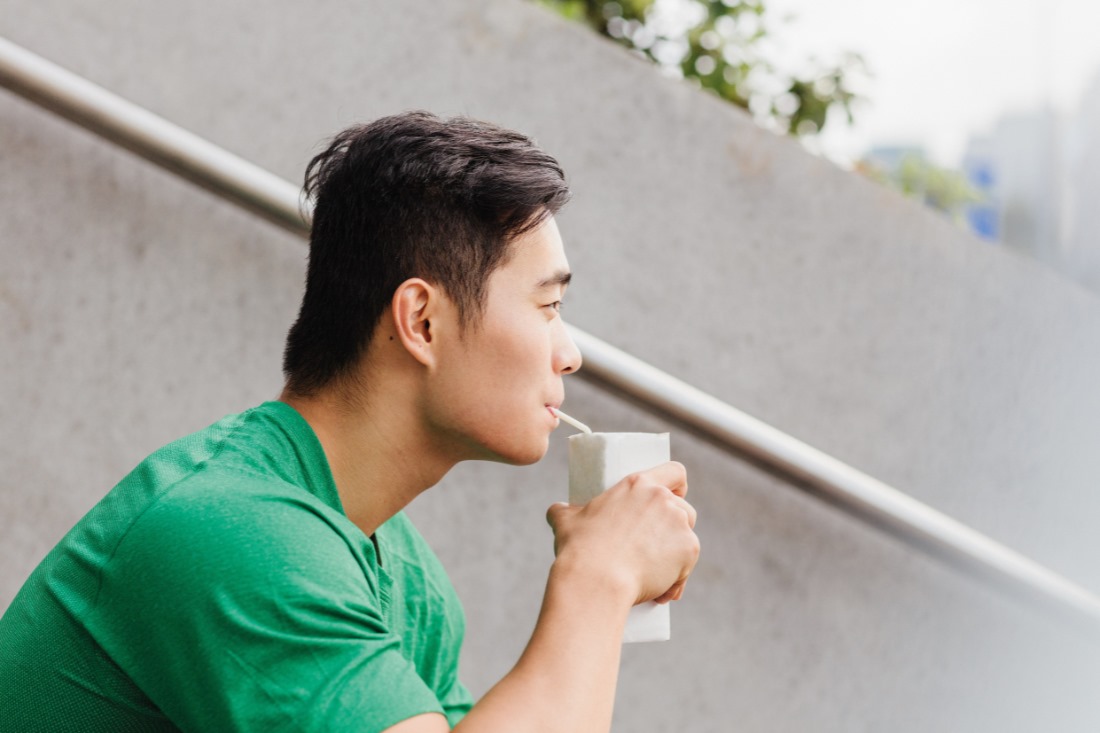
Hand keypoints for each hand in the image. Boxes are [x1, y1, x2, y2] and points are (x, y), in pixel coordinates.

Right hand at [546, 461, 698, 605]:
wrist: (596, 580)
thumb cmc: (579, 548)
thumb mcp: (566, 520)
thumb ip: (564, 510)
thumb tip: (556, 510)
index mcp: (638, 484)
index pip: (674, 471)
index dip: (678, 484)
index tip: (674, 496)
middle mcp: (663, 500)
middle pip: (684, 508)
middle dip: (675, 527)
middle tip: (655, 546)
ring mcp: (679, 524)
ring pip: (687, 537)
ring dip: (676, 553)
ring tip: (654, 575)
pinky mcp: (688, 550)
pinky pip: (688, 566)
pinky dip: (677, 579)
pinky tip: (661, 592)